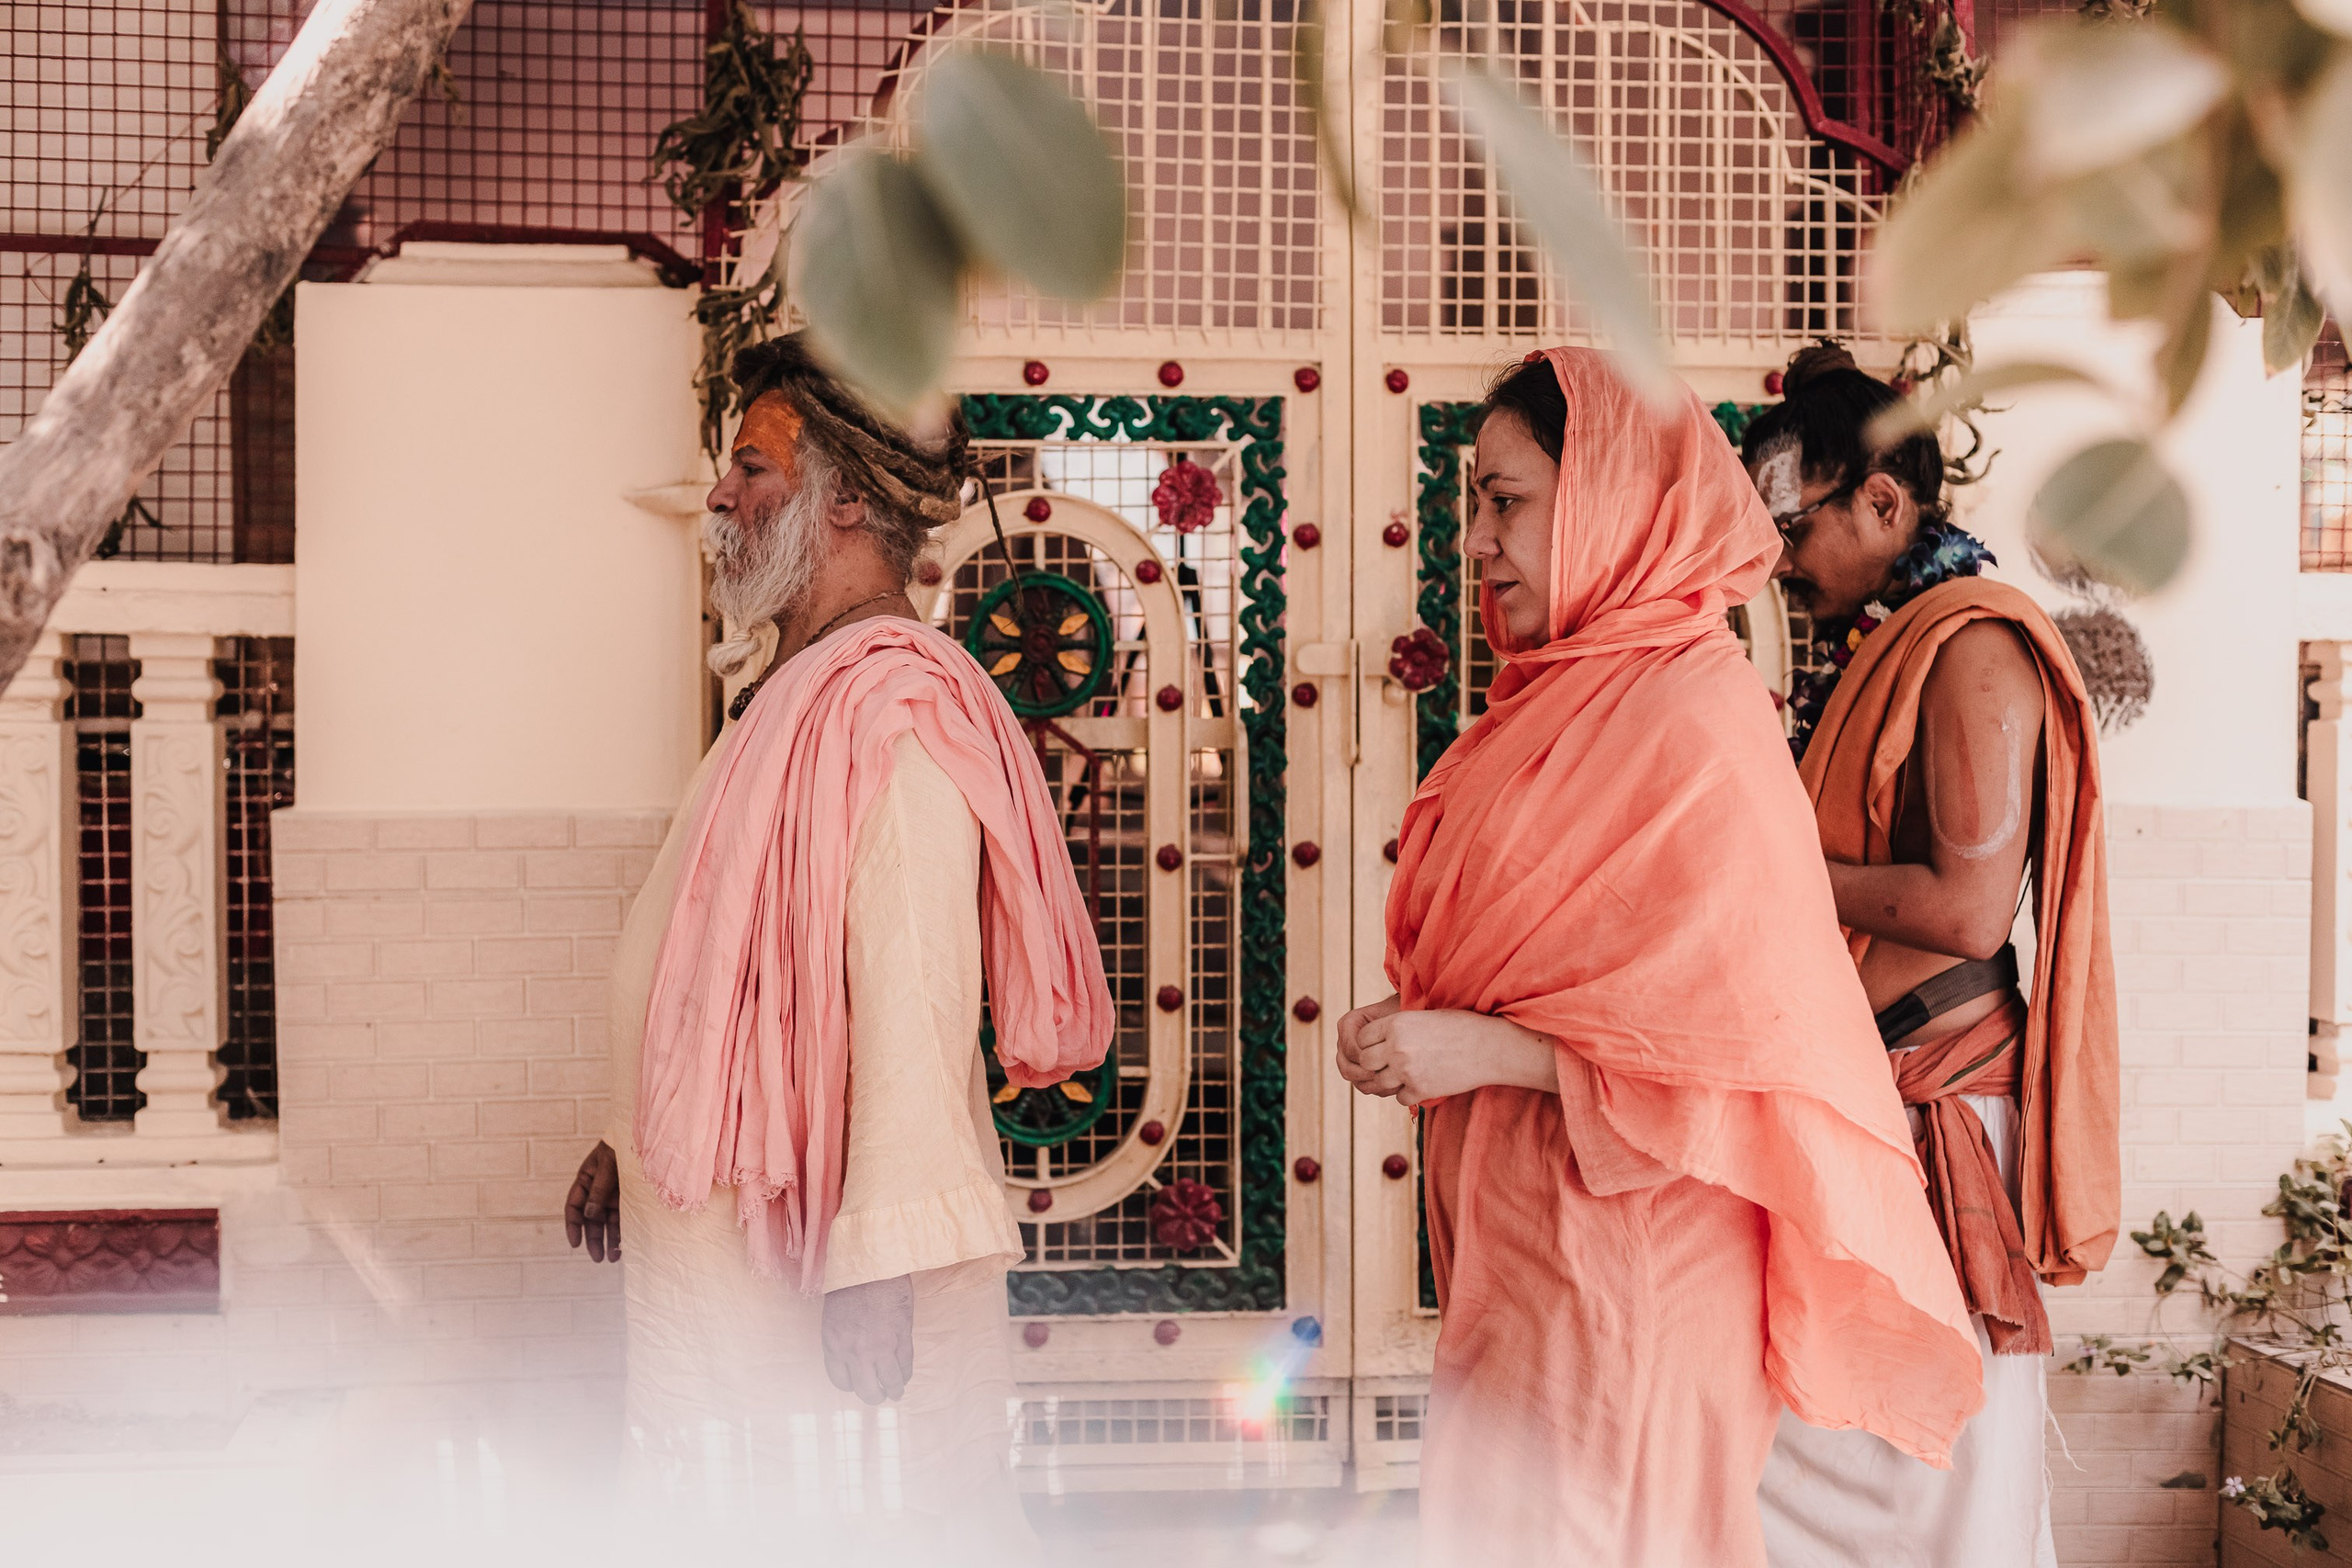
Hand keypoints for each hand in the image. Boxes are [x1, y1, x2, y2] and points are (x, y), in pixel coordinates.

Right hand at [563, 1140, 620, 1261]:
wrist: (646, 1135)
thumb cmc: (621, 1145)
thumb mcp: (607, 1165)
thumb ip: (599, 1189)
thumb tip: (589, 1215)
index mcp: (586, 1180)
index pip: (574, 1206)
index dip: (573, 1225)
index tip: (575, 1243)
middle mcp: (598, 1191)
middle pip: (591, 1220)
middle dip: (593, 1239)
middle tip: (597, 1258)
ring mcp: (613, 1196)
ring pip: (608, 1222)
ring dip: (609, 1240)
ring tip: (612, 1258)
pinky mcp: (629, 1198)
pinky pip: (624, 1218)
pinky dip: (624, 1231)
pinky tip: (625, 1245)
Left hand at [823, 1275, 914, 1404]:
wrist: (872, 1264)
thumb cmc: (850, 1283)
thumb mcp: (834, 1316)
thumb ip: (842, 1339)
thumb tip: (852, 1356)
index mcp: (834, 1345)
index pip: (841, 1381)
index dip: (851, 1384)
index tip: (858, 1381)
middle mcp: (855, 1352)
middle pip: (866, 1390)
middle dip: (873, 1395)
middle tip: (878, 1393)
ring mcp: (880, 1347)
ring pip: (889, 1383)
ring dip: (893, 1390)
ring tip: (896, 1391)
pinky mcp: (902, 1338)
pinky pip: (905, 1366)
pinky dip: (905, 1374)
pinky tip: (904, 1375)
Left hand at [1336, 1005, 1556, 1107]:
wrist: (1489, 1047)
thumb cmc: (1460, 1027)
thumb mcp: (1424, 1016)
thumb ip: (1397, 1027)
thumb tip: (1377, 1040)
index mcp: (1396, 1024)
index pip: (1361, 1038)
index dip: (1368, 1044)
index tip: (1379, 1046)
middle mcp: (1396, 1047)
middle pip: (1365, 1062)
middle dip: (1374, 1064)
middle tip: (1388, 1063)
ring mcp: (1407, 1071)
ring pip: (1379, 1083)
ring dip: (1389, 1080)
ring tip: (1405, 1074)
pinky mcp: (1420, 1090)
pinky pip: (1399, 1097)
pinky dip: (1407, 1093)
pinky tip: (1421, 1083)